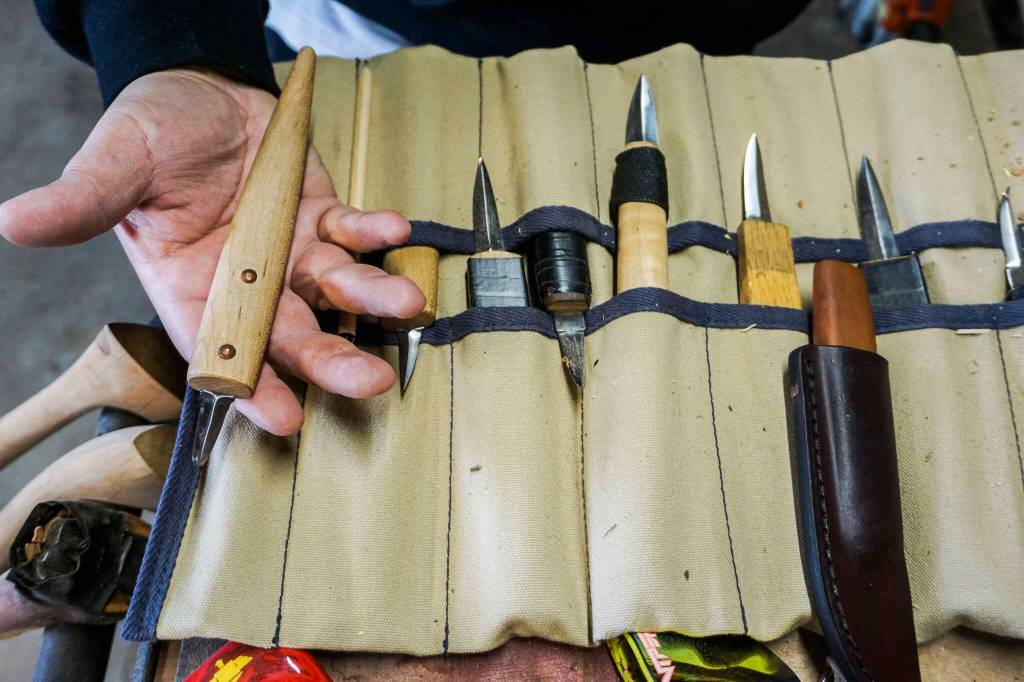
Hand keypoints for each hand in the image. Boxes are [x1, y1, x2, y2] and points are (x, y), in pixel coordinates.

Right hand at [0, 69, 424, 434]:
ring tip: (403, 304)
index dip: (252, 387)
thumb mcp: (117, 163)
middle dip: (330, 360)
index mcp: (192, 288)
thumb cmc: (152, 132)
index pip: (222, 351)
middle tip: (368, 382)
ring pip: (336, 291)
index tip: (283, 418)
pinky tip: (394, 229)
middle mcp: (249, 283)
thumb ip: (83, 199)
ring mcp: (292, 254)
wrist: (197, 89)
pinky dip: (374, 233)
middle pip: (293, 335)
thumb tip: (14, 222)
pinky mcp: (323, 217)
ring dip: (371, 300)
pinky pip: (354, 231)